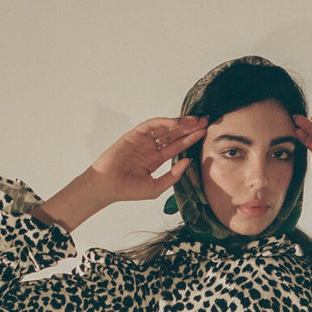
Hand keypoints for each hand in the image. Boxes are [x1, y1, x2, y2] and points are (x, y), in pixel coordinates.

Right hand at [91, 115, 207, 203]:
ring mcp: (142, 141)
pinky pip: (150, 125)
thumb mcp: (157, 187)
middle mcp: (150, 148)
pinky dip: (163, 123)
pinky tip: (176, 123)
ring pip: (164, 128)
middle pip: (173, 135)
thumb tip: (189, 161)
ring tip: (194, 121)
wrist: (107, 187)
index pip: (176, 147)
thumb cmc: (128, 190)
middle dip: (188, 128)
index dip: (190, 139)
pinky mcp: (133, 135)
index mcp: (155, 160)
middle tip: (204, 122)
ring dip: (179, 124)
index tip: (203, 133)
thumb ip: (173, 175)